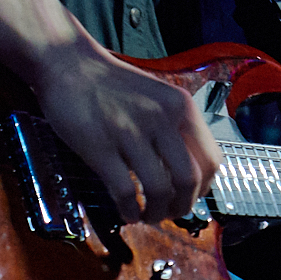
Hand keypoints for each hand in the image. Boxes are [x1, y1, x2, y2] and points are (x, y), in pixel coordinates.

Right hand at [27, 40, 223, 224]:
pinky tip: (127, 212)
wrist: (69, 64)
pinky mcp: (100, 147)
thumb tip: (189, 174)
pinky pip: (125, 191)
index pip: (211, 160)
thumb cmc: (112, 84)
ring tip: (147, 215)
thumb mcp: (157, 98)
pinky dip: (130, 210)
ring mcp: (130, 132)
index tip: (190, 197)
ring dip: (156, 213)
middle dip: (182, 206)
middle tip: (170, 213)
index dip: (204, 188)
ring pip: (159, 190)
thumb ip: (175, 128)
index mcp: (180, 108)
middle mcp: (161, 118)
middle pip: (189, 180)